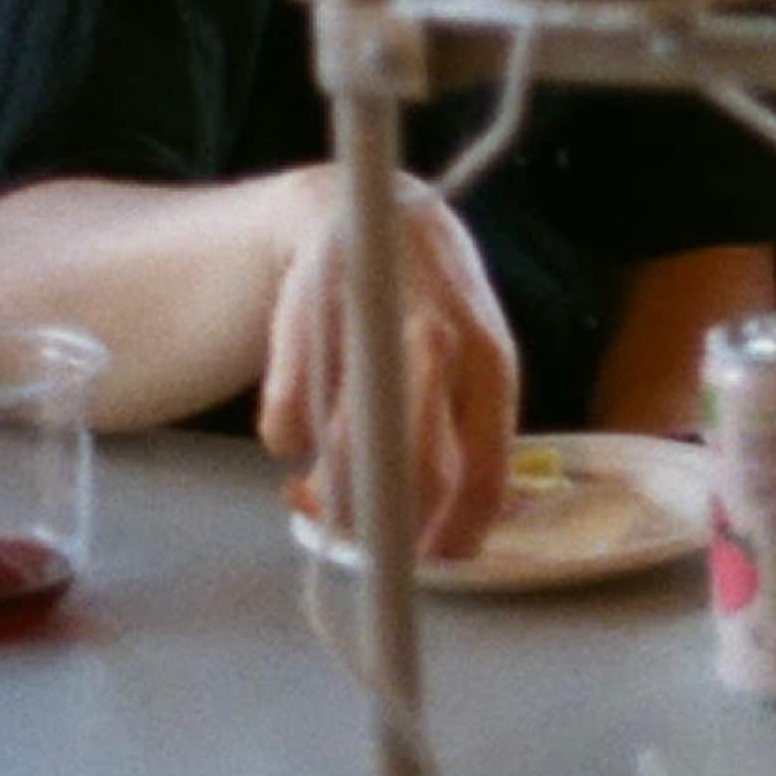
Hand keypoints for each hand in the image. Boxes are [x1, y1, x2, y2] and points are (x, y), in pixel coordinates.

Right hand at [260, 175, 521, 568]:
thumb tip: (454, 537)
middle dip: (376, 524)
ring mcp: (370, 333)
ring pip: (343, 463)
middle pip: (409, 480)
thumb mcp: (470, 358)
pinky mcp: (306, 325)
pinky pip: (285, 427)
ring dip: (324, 491)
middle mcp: (440, 345)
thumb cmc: (427, 303)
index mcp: (490, 362)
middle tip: (354, 530)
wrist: (362, 211)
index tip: (425, 563)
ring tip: (311, 485)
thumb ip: (465, 437)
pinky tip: (298, 418)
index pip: (480, 478)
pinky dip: (286, 439)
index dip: (452, 539)